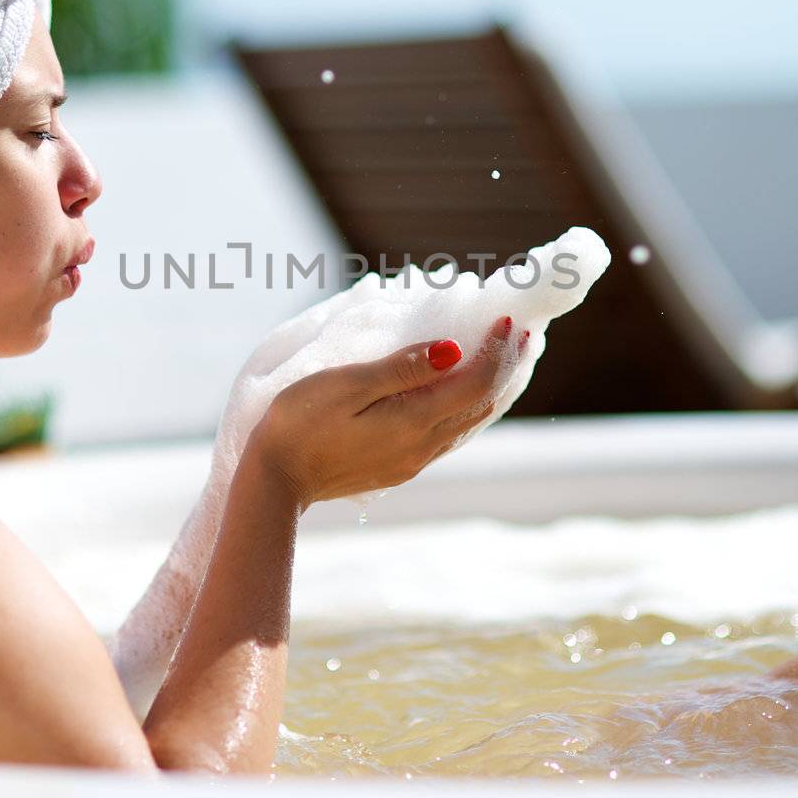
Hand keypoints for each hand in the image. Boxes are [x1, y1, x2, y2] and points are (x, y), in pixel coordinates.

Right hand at [246, 314, 523, 507]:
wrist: (274, 480)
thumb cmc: (299, 422)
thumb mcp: (347, 384)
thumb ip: (402, 368)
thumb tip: (452, 350)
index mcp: (414, 421)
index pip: (477, 382)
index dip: (496, 349)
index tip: (505, 317)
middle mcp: (423, 446)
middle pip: (483, 403)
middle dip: (506, 366)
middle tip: (523, 333)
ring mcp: (413, 460)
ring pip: (470, 421)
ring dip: (491, 387)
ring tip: (504, 357)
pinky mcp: (400, 466)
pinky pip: (450, 433)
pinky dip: (467, 405)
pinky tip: (463, 390)